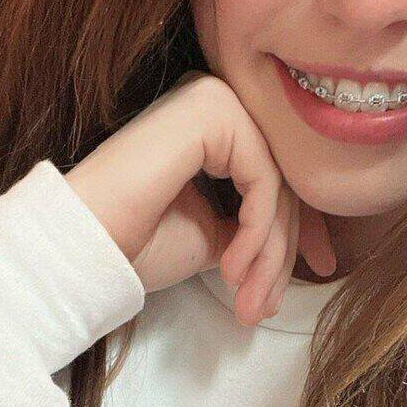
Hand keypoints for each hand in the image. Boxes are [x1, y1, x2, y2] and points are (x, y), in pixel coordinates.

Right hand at [64, 74, 334, 325]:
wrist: (84, 244)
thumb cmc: (133, 242)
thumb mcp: (212, 235)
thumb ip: (251, 224)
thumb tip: (295, 239)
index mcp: (213, 123)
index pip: (276, 176)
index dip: (303, 228)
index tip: (321, 271)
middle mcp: (216, 100)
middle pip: (280, 181)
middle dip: (282, 252)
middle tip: (266, 307)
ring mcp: (213, 99)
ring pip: (276, 185)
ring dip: (269, 254)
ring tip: (250, 302)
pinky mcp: (212, 111)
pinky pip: (263, 180)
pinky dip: (256, 232)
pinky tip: (233, 268)